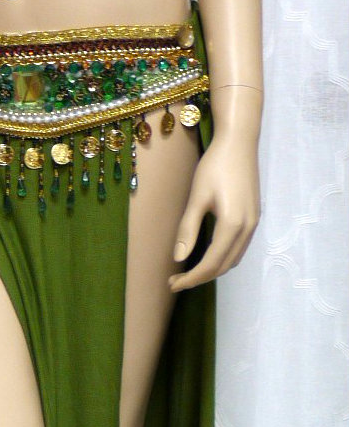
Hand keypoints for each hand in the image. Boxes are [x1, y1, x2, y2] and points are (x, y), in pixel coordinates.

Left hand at [168, 131, 260, 292]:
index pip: (210, 264)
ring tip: (189, 271)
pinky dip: (223, 257)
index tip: (172, 284)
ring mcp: (253, 223)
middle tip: (175, 280)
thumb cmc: (215, 166)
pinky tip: (208, 253)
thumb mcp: (197, 198)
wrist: (239, 143)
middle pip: (223, 266)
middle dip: (200, 277)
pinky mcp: (254, 217)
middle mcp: (247, 229)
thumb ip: (188, 229)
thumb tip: (178, 258)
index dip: (191, 278)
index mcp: (232, 225)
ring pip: (233, 259)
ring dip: (212, 269)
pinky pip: (239, 247)